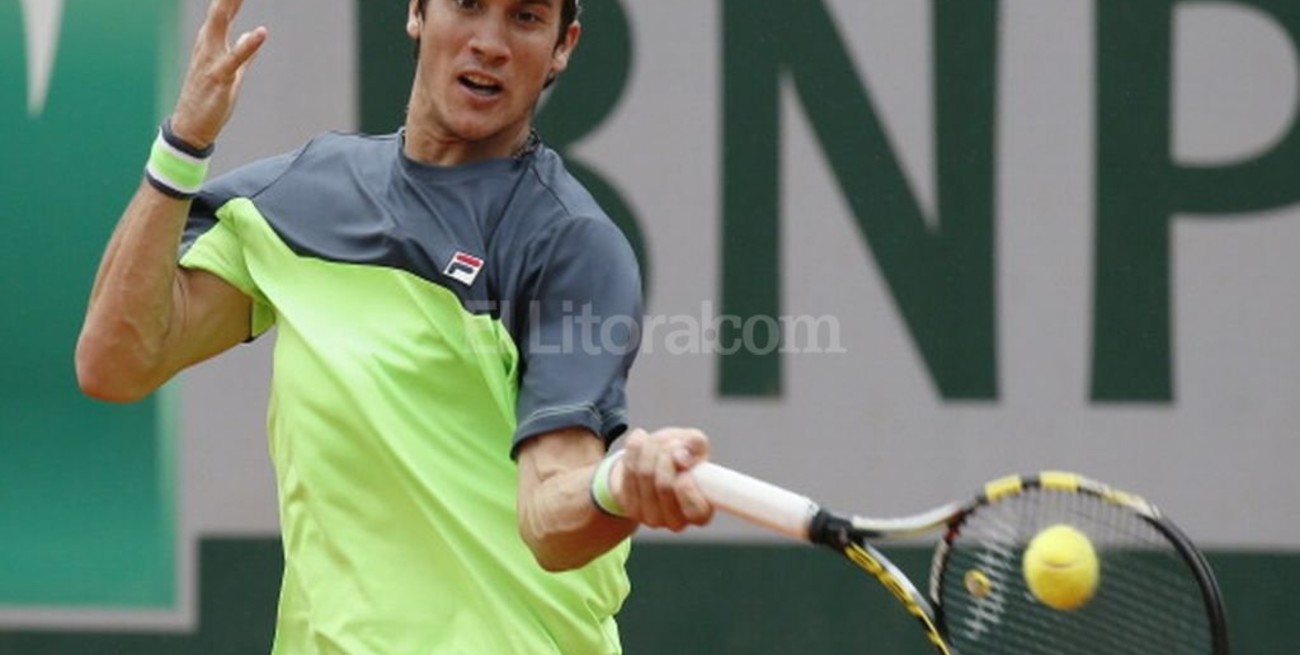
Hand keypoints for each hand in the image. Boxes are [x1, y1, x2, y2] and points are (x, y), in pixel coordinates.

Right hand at [170, 0, 267, 147]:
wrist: (190, 126)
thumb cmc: (209, 98)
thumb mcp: (232, 71)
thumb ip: (244, 52)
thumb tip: (251, 34)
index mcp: (210, 42)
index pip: (224, 10)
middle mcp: (207, 45)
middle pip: (219, 10)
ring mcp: (211, 60)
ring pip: (220, 25)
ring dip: (231, 4)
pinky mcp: (219, 78)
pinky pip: (235, 59)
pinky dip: (248, 45)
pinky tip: (261, 32)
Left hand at [612, 427, 713, 530]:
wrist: (653, 460)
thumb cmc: (683, 455)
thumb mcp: (696, 444)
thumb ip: (696, 444)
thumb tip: (681, 457)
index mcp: (701, 513)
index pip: (696, 510)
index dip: (688, 485)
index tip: (684, 463)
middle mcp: (676, 522)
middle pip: (664, 485)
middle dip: (666, 455)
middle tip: (670, 442)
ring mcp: (651, 518)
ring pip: (644, 474)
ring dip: (650, 448)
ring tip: (657, 440)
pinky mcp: (631, 508)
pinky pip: (628, 470)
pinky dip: (634, 450)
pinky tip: (640, 441)